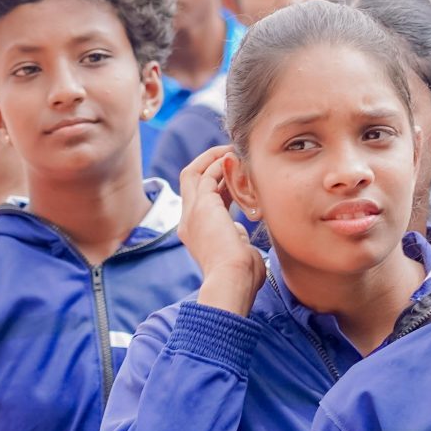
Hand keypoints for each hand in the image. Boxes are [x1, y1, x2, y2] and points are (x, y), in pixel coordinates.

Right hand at [179, 146, 264, 315]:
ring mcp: (192, 213)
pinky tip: (236, 158)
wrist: (232, 281)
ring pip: (194, 173)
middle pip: (190, 181)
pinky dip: (220, 164)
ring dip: (214, 159)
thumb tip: (242, 231)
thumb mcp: (238, 252)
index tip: (237, 175)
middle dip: (208, 163)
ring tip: (234, 150)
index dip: (219, 183)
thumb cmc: (242, 276)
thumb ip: (237, 238)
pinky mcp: (202, 206)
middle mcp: (188, 221)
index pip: (203, 199)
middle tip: (230, 153)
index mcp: (196, 233)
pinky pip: (207, 175)